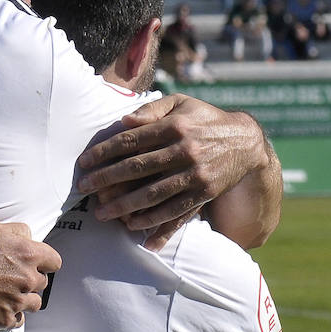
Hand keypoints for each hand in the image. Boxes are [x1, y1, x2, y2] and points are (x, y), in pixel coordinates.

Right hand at [0, 222, 61, 329]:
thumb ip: (19, 231)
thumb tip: (30, 237)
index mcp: (29, 255)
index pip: (55, 262)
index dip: (45, 263)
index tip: (35, 264)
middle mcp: (28, 279)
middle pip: (43, 283)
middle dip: (31, 280)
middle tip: (12, 278)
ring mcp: (18, 302)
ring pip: (34, 304)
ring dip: (24, 299)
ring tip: (7, 294)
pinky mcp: (5, 319)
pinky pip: (18, 320)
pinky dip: (12, 315)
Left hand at [76, 94, 267, 250]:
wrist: (246, 141)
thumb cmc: (204, 119)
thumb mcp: (181, 103)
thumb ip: (151, 110)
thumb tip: (123, 121)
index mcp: (175, 126)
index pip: (131, 140)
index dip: (104, 152)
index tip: (84, 163)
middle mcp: (185, 150)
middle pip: (138, 167)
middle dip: (107, 180)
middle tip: (84, 189)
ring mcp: (196, 174)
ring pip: (154, 193)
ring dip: (125, 206)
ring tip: (102, 214)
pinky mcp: (204, 193)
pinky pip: (176, 211)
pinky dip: (155, 222)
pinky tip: (134, 227)